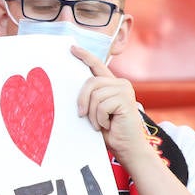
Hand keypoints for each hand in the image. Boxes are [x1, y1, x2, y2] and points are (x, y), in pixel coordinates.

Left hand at [72, 45, 148, 161]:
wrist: (126, 146)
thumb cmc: (108, 130)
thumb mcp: (94, 110)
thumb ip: (88, 97)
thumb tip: (68, 88)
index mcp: (111, 84)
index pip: (97, 65)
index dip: (84, 56)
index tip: (72, 48)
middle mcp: (120, 83)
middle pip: (90, 83)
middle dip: (82, 100)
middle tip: (82, 115)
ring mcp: (124, 90)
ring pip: (95, 95)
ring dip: (93, 114)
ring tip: (100, 123)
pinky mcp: (126, 99)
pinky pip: (102, 105)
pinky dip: (100, 118)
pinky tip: (108, 124)